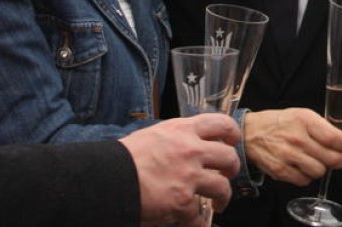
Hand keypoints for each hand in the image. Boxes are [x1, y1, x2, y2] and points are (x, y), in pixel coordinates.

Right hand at [120, 113, 240, 225]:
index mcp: (183, 131)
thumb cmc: (125, 158)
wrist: (108, 179)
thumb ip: (175, 137)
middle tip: (227, 174)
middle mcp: (190, 151)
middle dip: (232, 168)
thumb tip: (188, 143)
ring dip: (223, 198)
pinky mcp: (182, 202)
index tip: (233, 142)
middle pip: (229, 157)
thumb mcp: (153, 136)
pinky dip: (198, 222)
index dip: (232, 134)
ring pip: (222, 187)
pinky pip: (199, 216)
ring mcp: (189, 177)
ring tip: (219, 203)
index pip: (221, 124)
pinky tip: (197, 224)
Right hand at [243, 108, 341, 184]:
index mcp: (304, 120)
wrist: (249, 133)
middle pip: (331, 158)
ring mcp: (288, 156)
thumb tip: (341, 142)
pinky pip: (304, 181)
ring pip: (319, 171)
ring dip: (321, 168)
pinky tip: (302, 167)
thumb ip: (322, 127)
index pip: (335, 138)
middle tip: (337, 157)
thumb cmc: (278, 123)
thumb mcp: (301, 115)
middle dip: (339, 159)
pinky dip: (307, 176)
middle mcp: (297, 138)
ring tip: (315, 160)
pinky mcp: (280, 171)